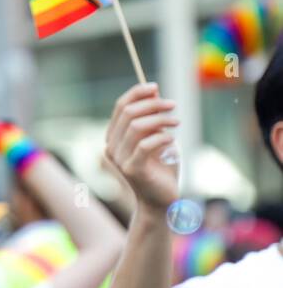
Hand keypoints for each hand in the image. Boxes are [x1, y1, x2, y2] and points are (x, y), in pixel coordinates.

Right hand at [104, 83, 178, 211]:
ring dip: (160, 120)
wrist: (162, 199)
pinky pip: (146, 145)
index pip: (120, 107)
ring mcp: (119, 159)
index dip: (136, 93)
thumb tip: (153, 93)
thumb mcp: (157, 137)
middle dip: (152, 104)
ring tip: (176, 122)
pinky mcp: (132, 169)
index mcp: (114, 137)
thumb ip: (152, 118)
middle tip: (172, 105)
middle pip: (128, 113)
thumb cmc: (161, 167)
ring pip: (137, 127)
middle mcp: (111, 147)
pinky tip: (172, 139)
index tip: (155, 87)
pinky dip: (162, 137)